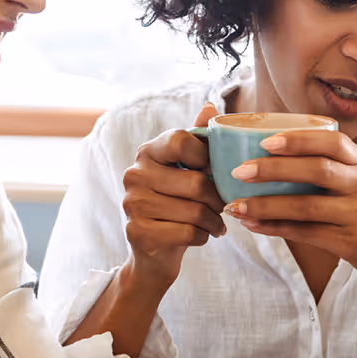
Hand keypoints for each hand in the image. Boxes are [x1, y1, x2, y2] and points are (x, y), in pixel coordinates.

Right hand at [121, 102, 226, 288]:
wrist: (153, 252)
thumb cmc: (176, 204)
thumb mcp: (187, 170)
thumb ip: (198, 140)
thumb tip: (211, 105)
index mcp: (146, 152)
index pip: (181, 140)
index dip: (206, 156)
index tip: (213, 171)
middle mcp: (133, 174)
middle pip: (195, 182)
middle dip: (218, 198)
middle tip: (224, 206)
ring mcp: (132, 204)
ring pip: (195, 211)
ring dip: (214, 221)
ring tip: (216, 223)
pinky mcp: (138, 232)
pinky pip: (188, 233)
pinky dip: (203, 237)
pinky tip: (201, 235)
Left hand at [225, 128, 356, 306]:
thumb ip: (337, 172)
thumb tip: (278, 162)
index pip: (332, 141)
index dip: (298, 139)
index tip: (266, 141)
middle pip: (315, 169)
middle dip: (273, 169)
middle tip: (240, 171)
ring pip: (305, 205)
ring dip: (265, 205)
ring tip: (235, 205)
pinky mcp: (352, 243)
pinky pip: (305, 233)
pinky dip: (276, 229)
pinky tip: (254, 225)